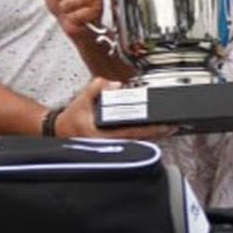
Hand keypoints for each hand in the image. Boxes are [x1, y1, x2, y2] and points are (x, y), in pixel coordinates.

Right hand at [56, 77, 175, 140]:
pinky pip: (132, 142)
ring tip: (167, 128)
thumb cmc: (72, 118)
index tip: (164, 125)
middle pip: (139, 141)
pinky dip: (143, 137)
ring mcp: (112, 148)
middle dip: (156, 134)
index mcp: (102, 136)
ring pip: (137, 143)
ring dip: (152, 136)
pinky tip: (153, 132)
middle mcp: (109, 145)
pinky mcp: (113, 146)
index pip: (132, 132)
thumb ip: (97, 87)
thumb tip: (115, 85)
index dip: (150, 129)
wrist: (60, 131)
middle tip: (172, 126)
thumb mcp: (82, 98)